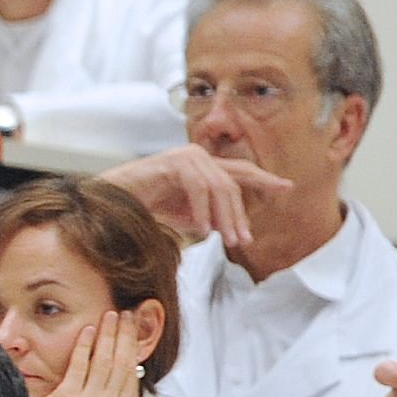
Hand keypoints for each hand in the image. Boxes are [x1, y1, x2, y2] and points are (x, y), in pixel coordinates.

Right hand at [105, 143, 293, 250]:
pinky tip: (202, 230)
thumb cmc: (143, 207)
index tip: (287, 187)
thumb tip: (230, 227)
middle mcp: (197, 155)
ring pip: (219, 187)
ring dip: (224, 216)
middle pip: (233, 183)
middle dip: (240, 214)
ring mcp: (185, 156)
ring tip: (226, 240)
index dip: (264, 179)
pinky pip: (198, 188)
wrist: (109, 201)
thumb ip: (208, 216)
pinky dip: (202, 210)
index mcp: (202, 166)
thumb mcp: (184, 214)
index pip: (239, 172)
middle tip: (244, 240)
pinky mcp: (172, 162)